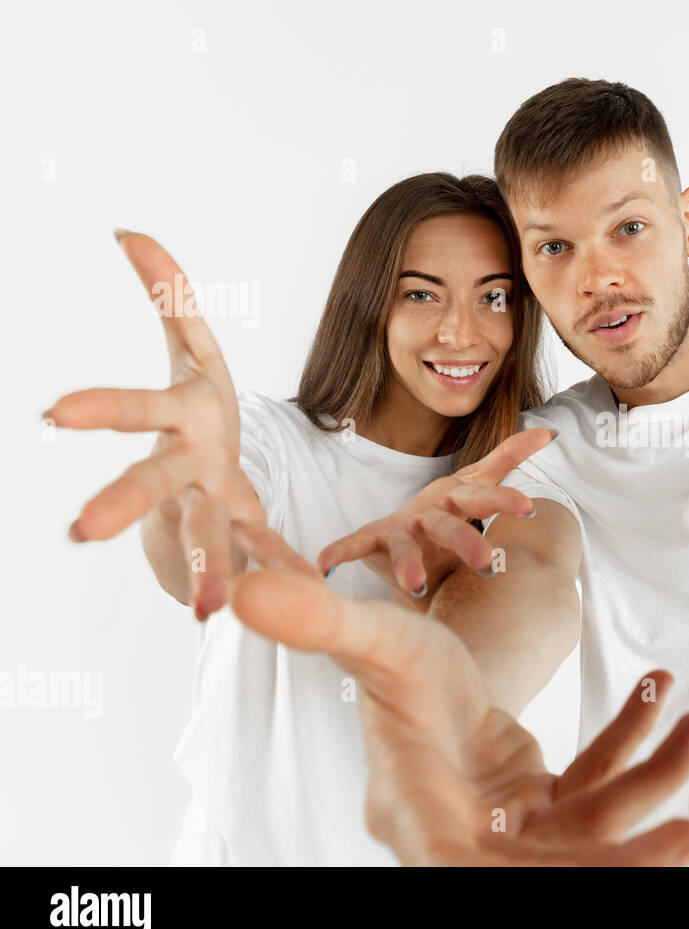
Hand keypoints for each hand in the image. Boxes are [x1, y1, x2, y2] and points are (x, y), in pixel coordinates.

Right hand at [45, 231, 261, 618]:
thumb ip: (166, 297)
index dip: (102, 408)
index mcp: (182, 417)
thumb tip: (127, 231)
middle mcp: (189, 466)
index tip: (53, 412)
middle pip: (155, 481)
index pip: (138, 408)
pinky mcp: (249, 533)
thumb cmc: (197, 412)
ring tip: (204, 607)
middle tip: (79, 531)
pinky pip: (266, 555)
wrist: (209, 482)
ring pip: (208, 534)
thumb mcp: (190, 351)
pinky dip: (280, 575)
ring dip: (205, 566)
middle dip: (122, 500)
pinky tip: (304, 594)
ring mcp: (216, 505)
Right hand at [231, 564, 688, 864]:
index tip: (613, 867)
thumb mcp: (374, 636)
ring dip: (654, 776)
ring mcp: (510, 825)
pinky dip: (634, 742)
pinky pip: (599, 782)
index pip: (468, 868)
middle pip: (552, 868)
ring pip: (594, 823)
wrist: (419, 665)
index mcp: (419, 813)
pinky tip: (663, 697)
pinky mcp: (542, 803)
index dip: (535, 879)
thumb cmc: (392, 661)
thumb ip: (323, 621)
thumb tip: (245, 584)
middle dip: (626, 855)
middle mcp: (466, 834)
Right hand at [315, 427, 554, 611]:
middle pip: (447, 525)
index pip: (482, 497)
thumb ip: (508, 459)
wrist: (407, 530)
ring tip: (418, 585)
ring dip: (408, 565)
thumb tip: (548, 431)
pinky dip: (338, 553)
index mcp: (454, 499)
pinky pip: (354, 546)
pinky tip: (324, 568)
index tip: (530, 507)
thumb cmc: (449, 509)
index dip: (504, 499)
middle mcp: (427, 512)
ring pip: (405, 547)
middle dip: (467, 542)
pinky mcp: (374, 542)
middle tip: (490, 564)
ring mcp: (399, 528)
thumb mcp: (476, 484)